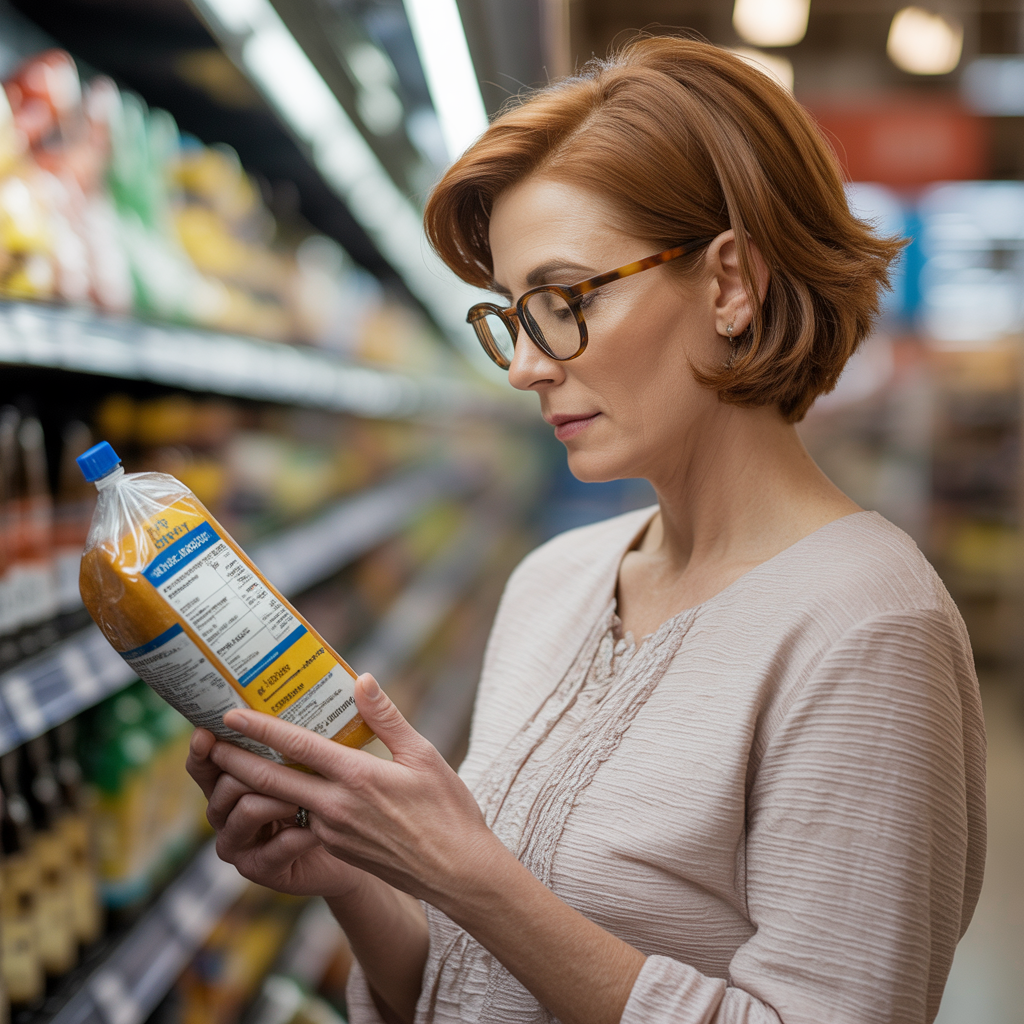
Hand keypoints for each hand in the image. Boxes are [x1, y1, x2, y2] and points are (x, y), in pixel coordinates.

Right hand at [186, 726, 369, 898]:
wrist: (352, 848)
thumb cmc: (337, 796)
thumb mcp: (330, 759)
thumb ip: (335, 723)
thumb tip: (364, 679)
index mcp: (237, 780)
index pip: (208, 763)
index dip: (202, 749)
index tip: (206, 732)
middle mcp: (230, 812)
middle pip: (222, 785)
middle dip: (246, 768)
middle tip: (276, 761)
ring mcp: (241, 843)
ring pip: (244, 811)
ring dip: (274, 800)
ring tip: (302, 796)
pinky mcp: (260, 868)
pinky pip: (270, 849)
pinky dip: (294, 837)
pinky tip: (314, 832)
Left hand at [206, 673, 499, 907]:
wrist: (457, 872)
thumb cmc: (447, 810)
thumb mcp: (423, 755)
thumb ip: (386, 718)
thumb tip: (362, 680)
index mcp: (358, 777)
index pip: (297, 747)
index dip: (261, 728)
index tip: (231, 714)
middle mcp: (337, 806)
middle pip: (271, 779)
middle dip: (235, 761)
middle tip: (208, 743)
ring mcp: (333, 831)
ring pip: (282, 802)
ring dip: (253, 783)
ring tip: (233, 763)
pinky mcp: (336, 848)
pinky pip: (300, 820)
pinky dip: (282, 803)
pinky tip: (278, 790)